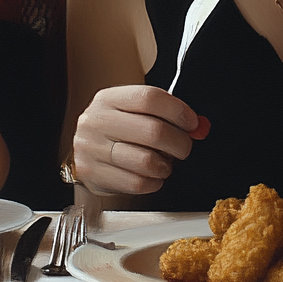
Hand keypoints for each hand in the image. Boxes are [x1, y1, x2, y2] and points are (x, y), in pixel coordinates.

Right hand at [72, 85, 209, 195]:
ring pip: (146, 161)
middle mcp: (97, 121)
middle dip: (179, 143)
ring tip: (164, 163)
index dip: (178, 111)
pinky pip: (137, 183)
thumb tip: (199, 126)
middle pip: (153, 131)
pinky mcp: (92, 174)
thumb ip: (166, 115)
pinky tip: (151, 175)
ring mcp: (91, 148)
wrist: (84, 153)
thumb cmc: (117, 131)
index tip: (192, 123)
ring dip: (165, 166)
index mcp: (109, 99)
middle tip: (183, 147)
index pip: (149, 98)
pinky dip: (153, 182)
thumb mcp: (134, 113)